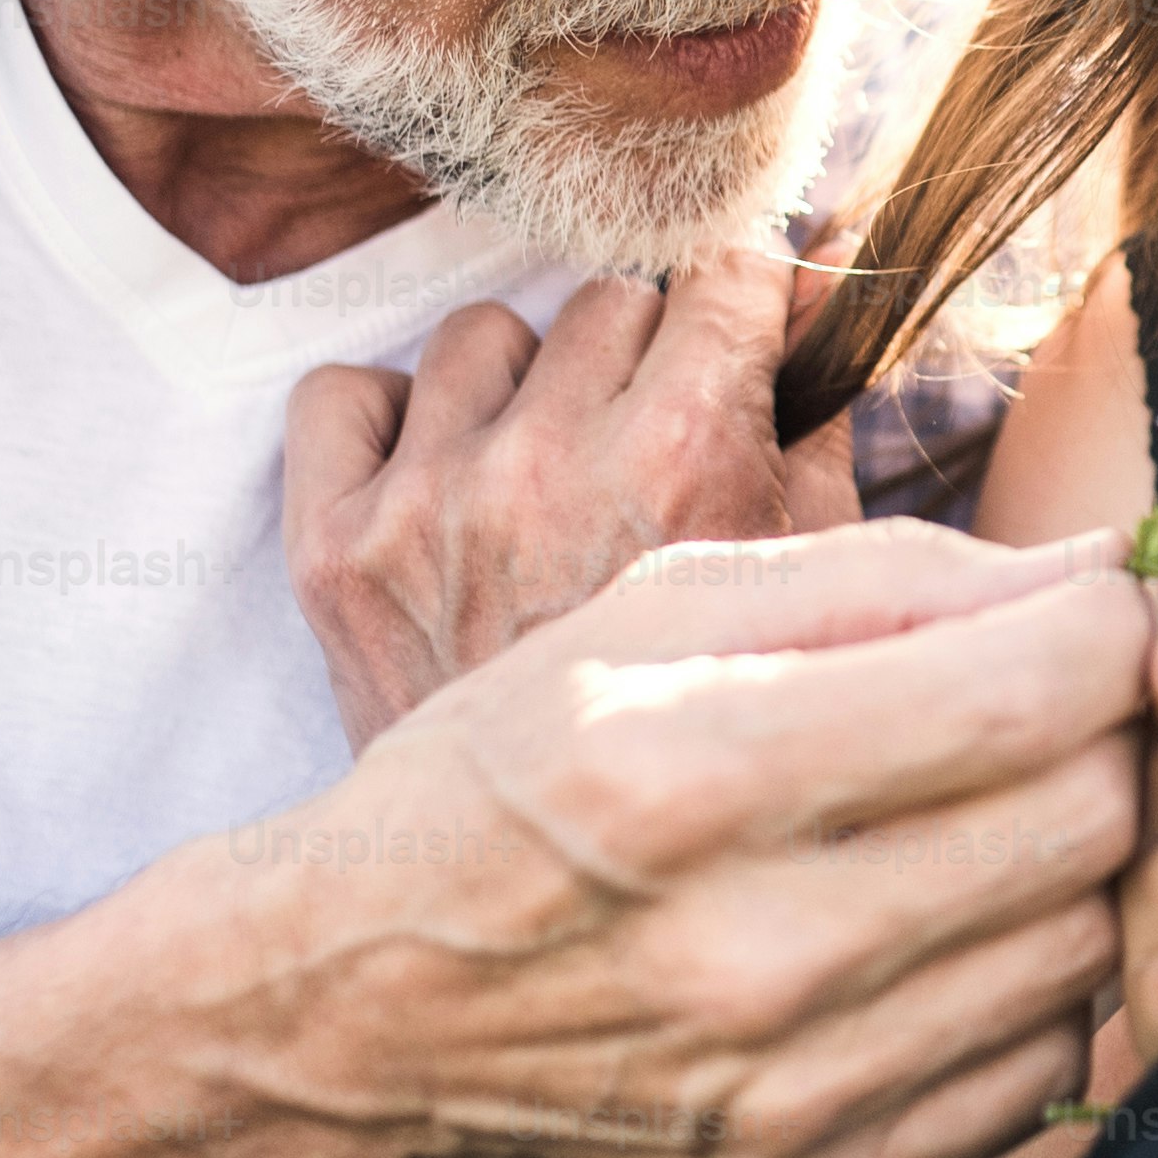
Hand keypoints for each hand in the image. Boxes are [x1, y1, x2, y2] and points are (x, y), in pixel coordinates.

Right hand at [194, 517, 1146, 1157]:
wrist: (364, 1009)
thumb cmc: (519, 769)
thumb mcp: (656, 608)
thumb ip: (892, 574)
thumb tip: (1103, 565)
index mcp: (696, 769)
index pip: (1038, 691)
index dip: (1104, 625)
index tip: (1079, 608)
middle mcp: (748, 952)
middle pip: (1091, 821)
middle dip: (1107, 736)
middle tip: (1046, 706)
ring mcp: (787, 1093)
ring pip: (1085, 947)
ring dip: (1077, 862)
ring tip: (988, 814)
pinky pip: (1038, 1068)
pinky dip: (1027, 983)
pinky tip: (947, 931)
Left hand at [284, 243, 845, 746]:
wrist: (562, 890)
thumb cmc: (714, 733)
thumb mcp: (811, 579)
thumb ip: (820, 416)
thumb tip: (824, 276)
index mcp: (687, 459)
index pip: (720, 267)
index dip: (739, 297)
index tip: (737, 332)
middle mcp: (550, 464)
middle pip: (609, 295)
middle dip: (643, 356)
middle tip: (652, 449)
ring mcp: (429, 504)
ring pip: (483, 336)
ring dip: (523, 391)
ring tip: (550, 488)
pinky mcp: (333, 549)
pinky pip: (343, 393)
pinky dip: (388, 424)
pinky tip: (442, 489)